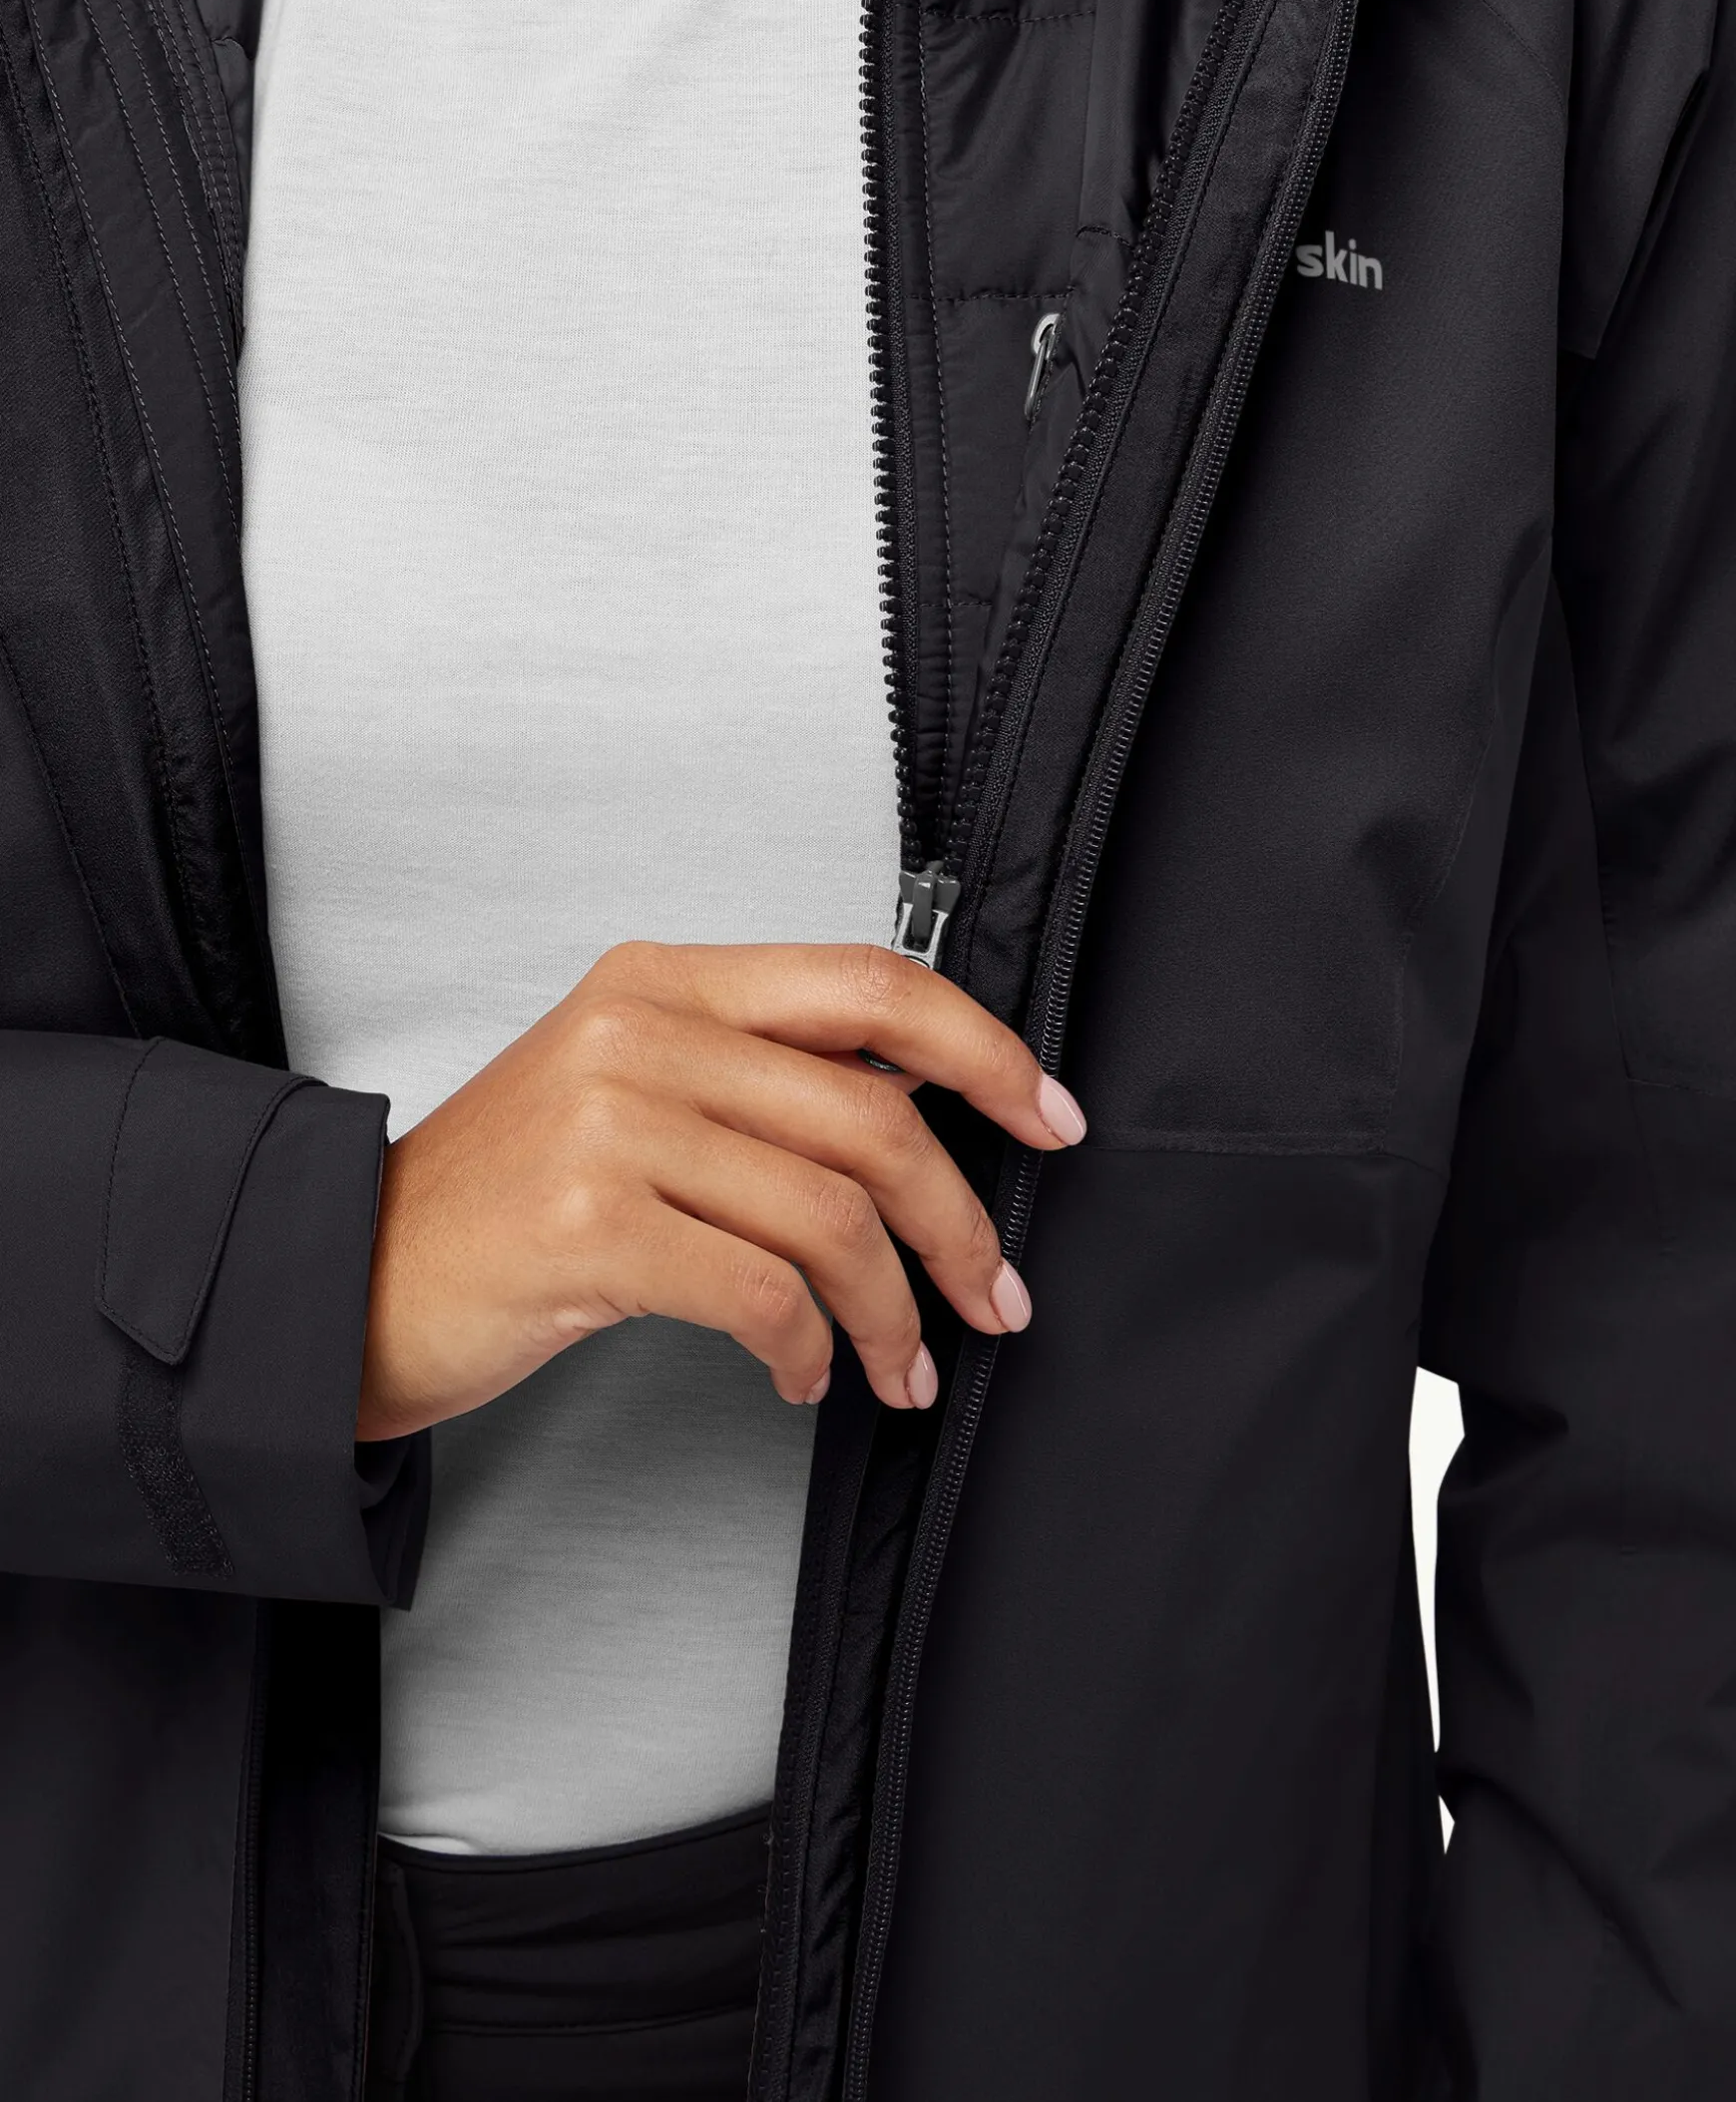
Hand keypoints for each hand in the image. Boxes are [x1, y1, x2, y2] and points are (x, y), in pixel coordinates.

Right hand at [356, 939, 1086, 1440]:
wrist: (353, 1274)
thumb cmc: (506, 1197)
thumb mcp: (632, 1090)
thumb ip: (763, 1077)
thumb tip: (928, 1098)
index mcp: (667, 979)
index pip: (870, 984)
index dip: (985, 1050)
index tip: (1050, 1118)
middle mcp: (641, 1030)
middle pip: (872, 1117)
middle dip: (961, 1225)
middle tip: (996, 1295)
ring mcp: (610, 1123)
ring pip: (831, 1216)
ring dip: (893, 1313)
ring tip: (902, 1365)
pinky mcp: (589, 1226)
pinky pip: (763, 1293)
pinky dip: (809, 1349)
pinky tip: (805, 1375)